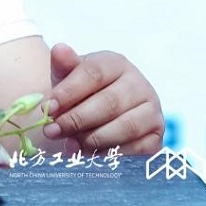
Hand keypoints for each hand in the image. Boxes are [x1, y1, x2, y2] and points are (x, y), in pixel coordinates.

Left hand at [41, 42, 163, 154]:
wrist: (97, 118)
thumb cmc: (80, 93)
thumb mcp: (68, 77)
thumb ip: (63, 65)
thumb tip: (59, 49)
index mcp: (116, 64)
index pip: (94, 73)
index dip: (69, 91)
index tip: (49, 107)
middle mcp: (139, 85)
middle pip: (109, 102)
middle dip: (77, 119)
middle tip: (53, 131)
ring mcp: (152, 111)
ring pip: (125, 127)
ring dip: (93, 139)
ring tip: (69, 144)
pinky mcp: (156, 138)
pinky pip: (136, 149)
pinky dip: (111, 154)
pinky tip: (89, 155)